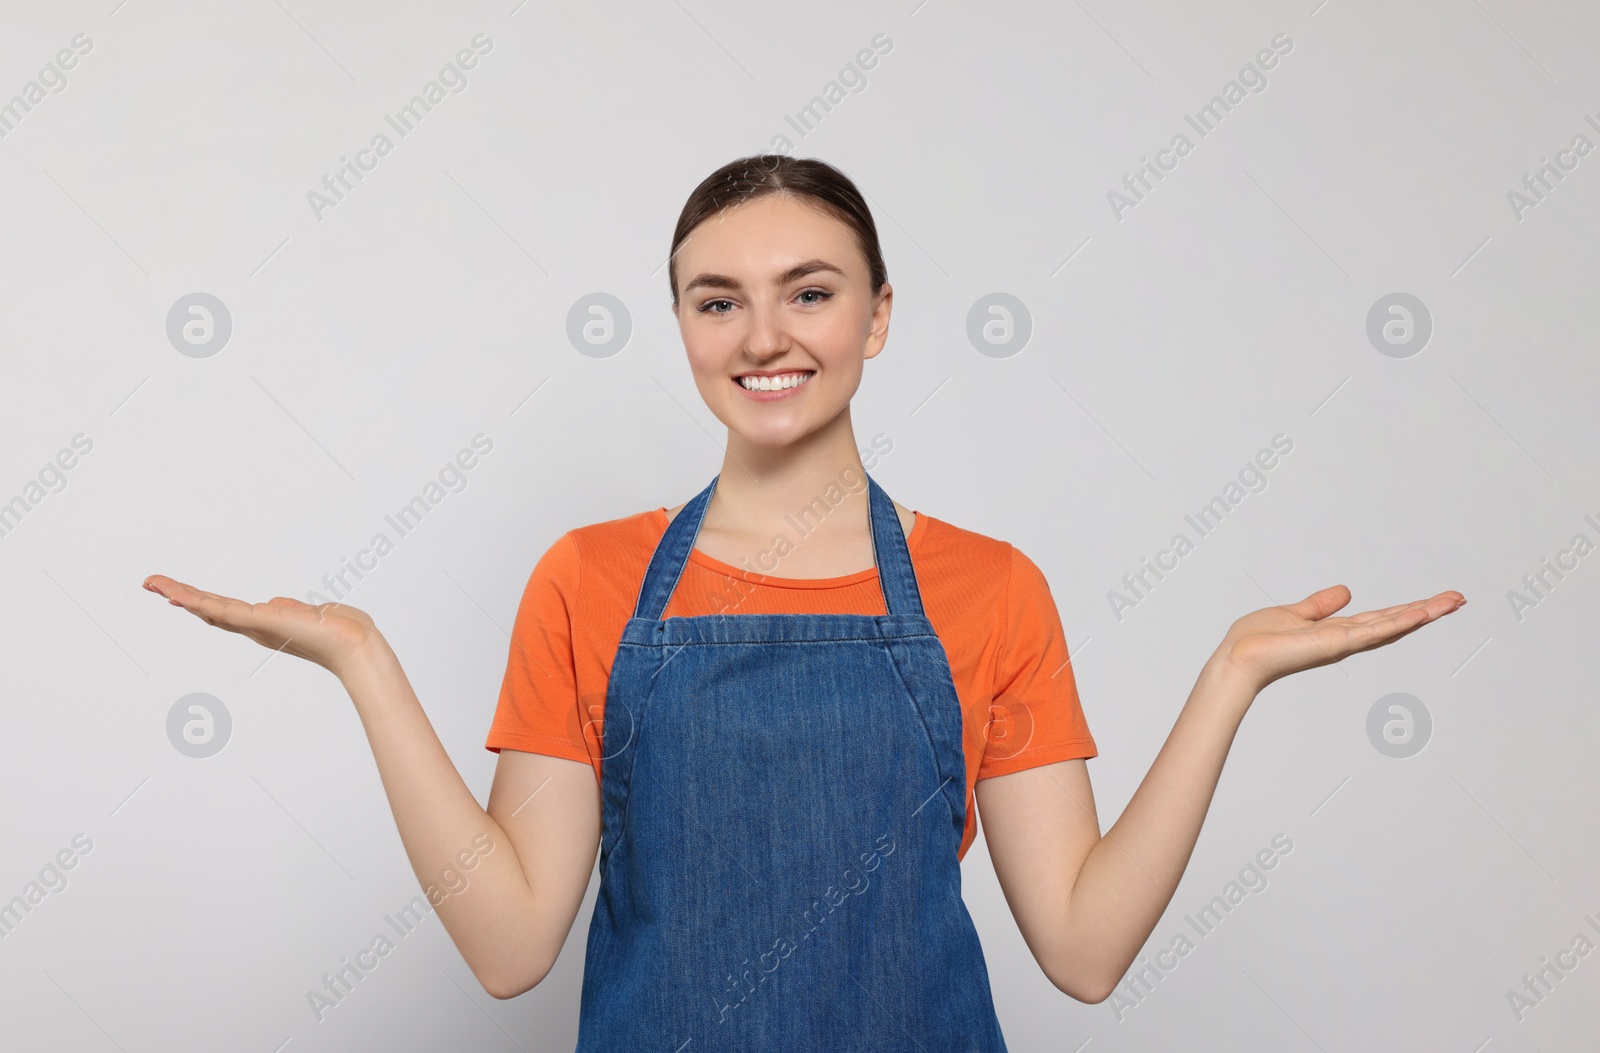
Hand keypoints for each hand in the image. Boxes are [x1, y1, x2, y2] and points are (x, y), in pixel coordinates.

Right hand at [142, 574, 380, 678]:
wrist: (355, 644)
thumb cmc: (343, 632)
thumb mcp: (312, 614)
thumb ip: (292, 609)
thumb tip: (276, 604)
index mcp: (266, 625)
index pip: (226, 612)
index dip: (201, 603)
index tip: (179, 594)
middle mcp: (255, 628)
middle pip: (208, 610)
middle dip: (180, 596)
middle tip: (152, 584)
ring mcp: (255, 626)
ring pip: (208, 609)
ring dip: (179, 594)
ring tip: (152, 583)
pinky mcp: (259, 622)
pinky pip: (221, 610)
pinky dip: (197, 601)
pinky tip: (176, 594)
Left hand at [1216, 584, 1464, 692]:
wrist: (1238, 658)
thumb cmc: (1257, 641)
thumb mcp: (1294, 613)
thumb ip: (1320, 605)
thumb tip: (1346, 592)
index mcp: (1337, 631)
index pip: (1380, 619)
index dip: (1408, 610)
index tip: (1435, 600)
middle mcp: (1346, 639)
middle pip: (1395, 623)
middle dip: (1427, 611)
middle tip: (1458, 599)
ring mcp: (1343, 643)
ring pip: (1392, 626)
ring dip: (1423, 614)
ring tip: (1452, 602)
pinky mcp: (1335, 644)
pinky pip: (1372, 631)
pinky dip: (1397, 622)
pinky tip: (1420, 614)